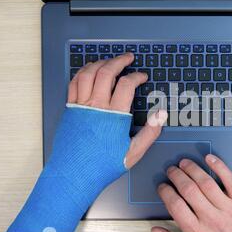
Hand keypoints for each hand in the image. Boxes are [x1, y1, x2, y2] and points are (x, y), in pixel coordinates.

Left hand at [67, 53, 166, 167]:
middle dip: (119, 61)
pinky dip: (83, 72)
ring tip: (110, 61)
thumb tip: (161, 114)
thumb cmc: (102, 166)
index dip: (136, 76)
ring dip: (101, 63)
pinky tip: (89, 71)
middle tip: (128, 57)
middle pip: (107, 72)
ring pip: (89, 73)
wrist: (74, 175)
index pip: (126, 85)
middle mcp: (96, 106)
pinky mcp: (70, 109)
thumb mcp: (133, 152)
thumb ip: (150, 132)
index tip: (142, 76)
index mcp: (113, 115)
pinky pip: (74, 83)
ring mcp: (81, 106)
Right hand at [152, 154, 231, 231]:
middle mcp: (212, 219)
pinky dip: (219, 166)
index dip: (166, 192)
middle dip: (176, 176)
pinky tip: (210, 159)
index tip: (163, 187)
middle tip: (171, 170)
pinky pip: (229, 179)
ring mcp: (228, 208)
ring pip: (206, 182)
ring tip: (185, 163)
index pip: (175, 205)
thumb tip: (157, 230)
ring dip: (193, 169)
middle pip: (189, 190)